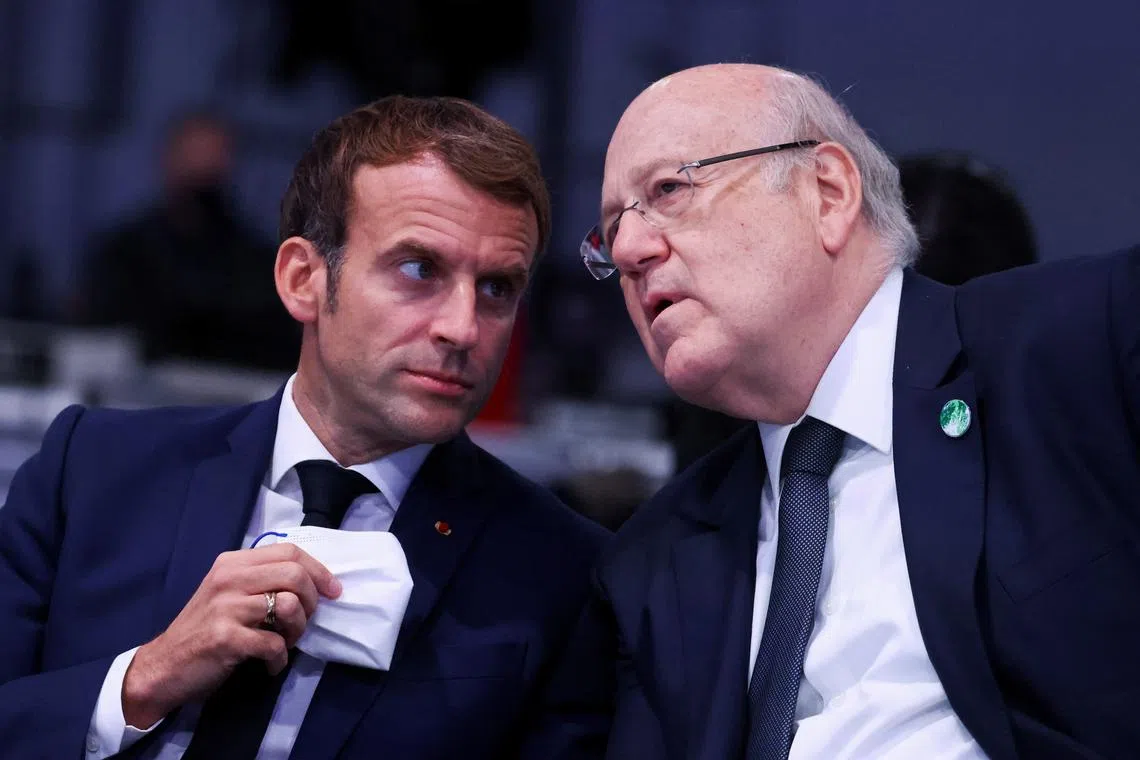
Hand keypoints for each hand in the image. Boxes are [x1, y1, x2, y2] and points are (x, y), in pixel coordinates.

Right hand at [121, 543, 340, 727]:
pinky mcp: (225, 638)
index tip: (333, 590)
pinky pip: (274, 644)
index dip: (319, 571)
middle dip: (312, 601)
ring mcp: (226, 607)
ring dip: (297, 631)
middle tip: (303, 623)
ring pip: (290, 606)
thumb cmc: (203, 630)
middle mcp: (228, 578)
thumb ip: (262, 580)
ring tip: (284, 644)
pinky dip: (279, 660)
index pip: (289, 552)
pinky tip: (270, 665)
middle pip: (295, 574)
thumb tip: (314, 582)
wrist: (162, 667)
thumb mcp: (228, 593)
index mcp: (232, 563)